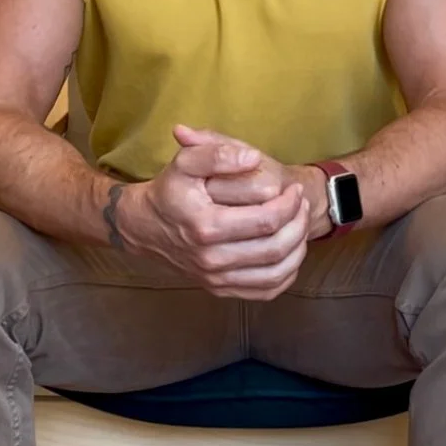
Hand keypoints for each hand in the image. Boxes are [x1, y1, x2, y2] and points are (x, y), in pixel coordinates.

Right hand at [113, 129, 309, 299]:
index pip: (266, 221)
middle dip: (298, 224)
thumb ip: (217, 153)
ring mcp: (216, 278)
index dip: (289, 204)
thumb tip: (253, 158)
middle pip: (275, 248)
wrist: (143, 227)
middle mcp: (212, 259)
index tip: (294, 189)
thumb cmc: (169, 191)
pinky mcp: (219, 289)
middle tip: (302, 204)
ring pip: (275, 274)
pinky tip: (290, 252)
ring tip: (300, 225)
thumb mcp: (185, 162)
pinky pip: (265, 292)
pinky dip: (286, 274)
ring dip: (297, 249)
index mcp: (207, 226)